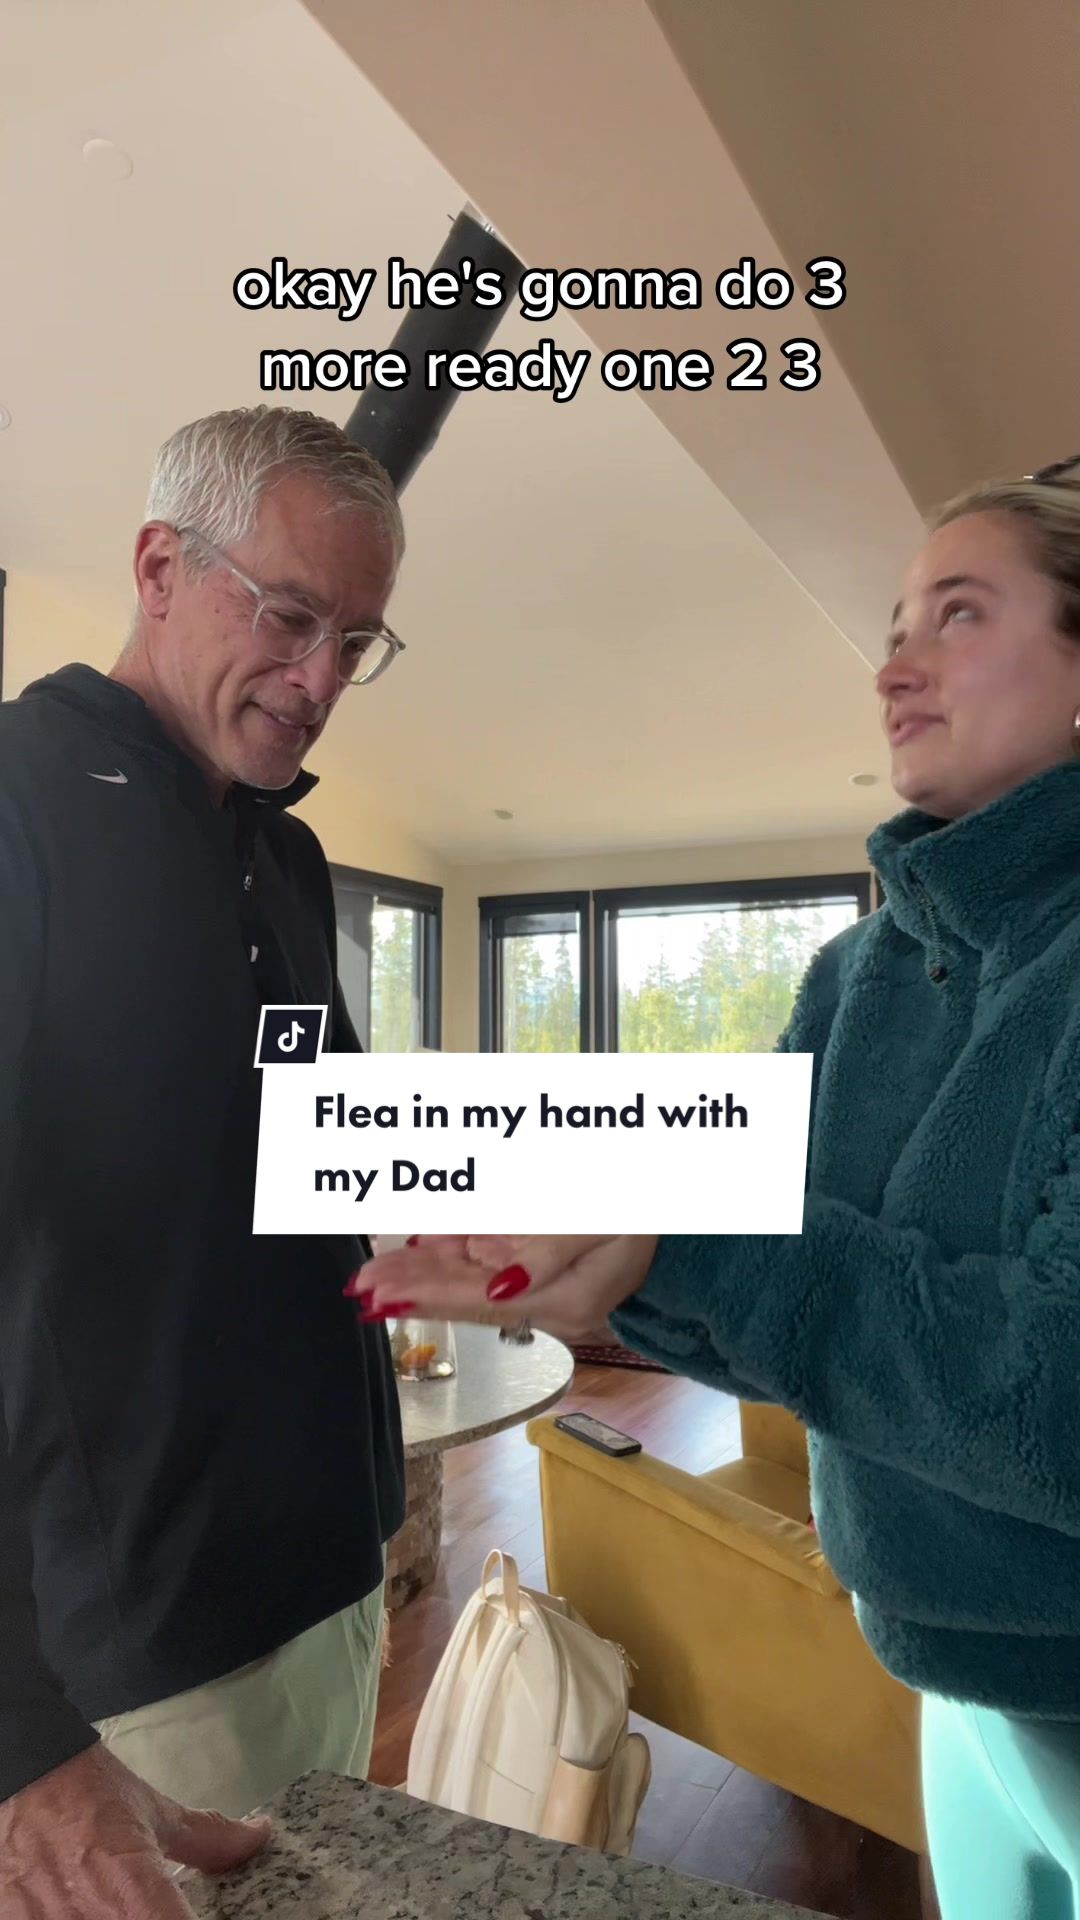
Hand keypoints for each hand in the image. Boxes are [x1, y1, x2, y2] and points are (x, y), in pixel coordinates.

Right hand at [0, 1741, 271, 1916]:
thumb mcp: (152, 1811)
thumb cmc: (87, 1790)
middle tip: (151, 1903)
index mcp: (130, 1893)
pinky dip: (74, 1919)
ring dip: (111, 1919)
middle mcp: (88, 1919)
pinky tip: (78, 1905)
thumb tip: (259, 1836)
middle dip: (151, 1919)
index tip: (197, 1917)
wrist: (20, 1770)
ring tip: (111, 1902)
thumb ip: (209, 1837)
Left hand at [351, 1234, 658, 1340]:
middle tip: (359, 1287)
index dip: (425, 1294)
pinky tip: (424, 1249)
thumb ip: (554, 1250)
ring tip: (378, 1277)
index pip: (478, 1299)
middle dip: (411, 1289)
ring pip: (475, 1282)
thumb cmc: (658, 1215)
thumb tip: (500, 1281)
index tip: (379, 1292)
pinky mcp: (552, 1273)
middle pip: (468, 1296)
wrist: (696, 1229)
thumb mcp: (613, 1224)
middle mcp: (554, 1304)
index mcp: (568, 1300)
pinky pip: (495, 1269)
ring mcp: (553, 1289)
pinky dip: (456, 1259)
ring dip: (424, 1277)